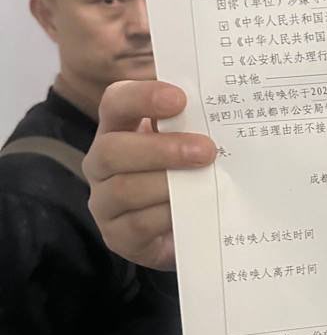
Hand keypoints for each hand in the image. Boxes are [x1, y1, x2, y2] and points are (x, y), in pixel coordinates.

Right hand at [83, 81, 216, 269]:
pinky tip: (193, 209)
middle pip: (112, 149)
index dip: (142, 98)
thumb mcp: (186, 141)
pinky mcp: (118, 236)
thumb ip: (191, 121)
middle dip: (161, 149)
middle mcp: (102, 164)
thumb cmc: (183, 172)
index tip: (179, 99)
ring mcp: (105, 202)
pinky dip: (167, 216)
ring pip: (124, 190)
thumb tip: (217, 102)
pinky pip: (138, 224)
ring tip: (204, 181)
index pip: (116, 102)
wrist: (185, 226)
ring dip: (167, 184)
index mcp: (117, 128)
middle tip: (206, 150)